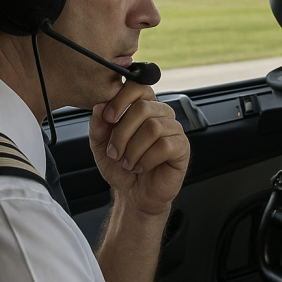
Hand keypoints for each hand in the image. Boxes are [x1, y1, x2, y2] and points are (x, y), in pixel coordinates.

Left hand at [89, 80, 189, 216]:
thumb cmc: (121, 168)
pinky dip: (147, 159)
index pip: (139, 87)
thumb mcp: (100, 145)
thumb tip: (100, 106)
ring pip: (153, 127)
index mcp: (143, 108)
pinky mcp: (182, 148)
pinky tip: (141, 167)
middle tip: (114, 152)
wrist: (133, 194)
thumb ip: (98, 124)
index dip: (122, 98)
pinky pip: (165, 145)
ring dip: (134, 149)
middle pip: (143, 107)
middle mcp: (161, 115)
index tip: (108, 117)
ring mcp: (174, 130)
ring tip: (128, 163)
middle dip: (122, 133)